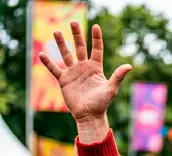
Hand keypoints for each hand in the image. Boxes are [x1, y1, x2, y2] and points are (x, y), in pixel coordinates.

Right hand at [39, 23, 131, 141]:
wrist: (89, 116)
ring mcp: (73, 73)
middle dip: (77, 35)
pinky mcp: (64, 80)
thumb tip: (129, 66)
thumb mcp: (111, 89)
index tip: (96, 26)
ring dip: (61, 44)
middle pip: (80, 48)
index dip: (96, 38)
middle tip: (74, 22)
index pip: (96, 50)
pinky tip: (41, 54)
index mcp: (96, 68)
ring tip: (56, 31)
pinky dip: (48, 62)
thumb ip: (118, 76)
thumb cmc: (102, 104)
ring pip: (66, 55)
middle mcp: (84, 68)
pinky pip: (54, 69)